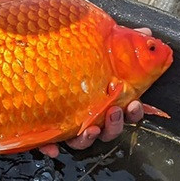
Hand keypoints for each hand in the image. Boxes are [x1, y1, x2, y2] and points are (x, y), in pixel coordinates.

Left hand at [39, 27, 153, 157]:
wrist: (33, 69)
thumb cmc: (73, 61)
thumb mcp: (98, 49)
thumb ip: (121, 44)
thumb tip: (146, 32)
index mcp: (105, 102)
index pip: (126, 112)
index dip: (133, 113)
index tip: (134, 104)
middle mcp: (90, 117)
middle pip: (108, 131)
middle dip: (114, 125)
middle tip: (114, 112)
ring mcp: (70, 126)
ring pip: (83, 142)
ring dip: (89, 139)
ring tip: (91, 128)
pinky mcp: (49, 131)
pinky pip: (50, 144)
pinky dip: (51, 148)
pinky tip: (53, 148)